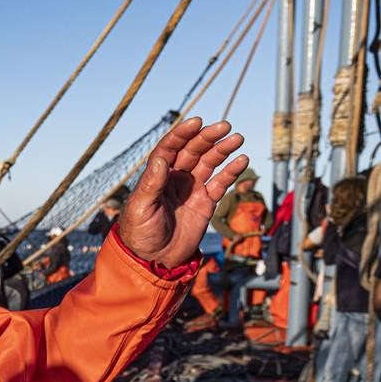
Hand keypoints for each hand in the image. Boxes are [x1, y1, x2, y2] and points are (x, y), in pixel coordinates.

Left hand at [118, 117, 246, 267]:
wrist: (155, 259)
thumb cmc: (140, 233)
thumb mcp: (141, 208)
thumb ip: (152, 184)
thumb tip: (161, 159)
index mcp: (156, 176)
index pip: (169, 149)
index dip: (182, 134)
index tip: (196, 122)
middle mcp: (174, 178)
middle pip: (192, 151)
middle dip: (207, 138)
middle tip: (224, 126)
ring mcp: (191, 189)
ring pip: (209, 163)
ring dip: (222, 150)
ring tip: (237, 138)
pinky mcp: (205, 203)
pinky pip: (220, 183)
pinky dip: (231, 172)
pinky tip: (242, 160)